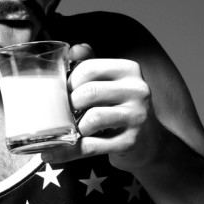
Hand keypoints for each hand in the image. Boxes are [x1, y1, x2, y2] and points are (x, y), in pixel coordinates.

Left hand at [43, 44, 162, 171]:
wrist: (150, 143)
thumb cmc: (121, 109)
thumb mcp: (111, 83)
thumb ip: (92, 64)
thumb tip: (73, 49)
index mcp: (129, 70)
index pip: (89, 68)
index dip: (69, 81)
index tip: (63, 92)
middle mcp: (138, 90)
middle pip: (89, 92)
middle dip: (69, 104)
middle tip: (63, 112)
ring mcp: (137, 116)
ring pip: (92, 118)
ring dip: (75, 127)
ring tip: (72, 129)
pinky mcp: (131, 142)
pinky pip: (91, 146)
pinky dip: (68, 151)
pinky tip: (52, 154)